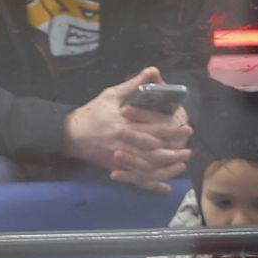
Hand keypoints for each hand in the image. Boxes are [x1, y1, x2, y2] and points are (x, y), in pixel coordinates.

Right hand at [62, 67, 191, 192]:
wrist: (68, 134)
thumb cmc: (91, 113)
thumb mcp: (111, 95)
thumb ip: (133, 85)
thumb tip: (152, 70)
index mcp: (124, 123)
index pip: (153, 128)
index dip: (171, 130)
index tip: (186, 128)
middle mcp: (123, 143)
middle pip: (154, 150)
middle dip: (173, 150)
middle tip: (188, 149)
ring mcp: (119, 158)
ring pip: (147, 167)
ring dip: (166, 168)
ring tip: (181, 164)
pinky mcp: (115, 168)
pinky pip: (135, 178)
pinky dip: (150, 185)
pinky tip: (164, 187)